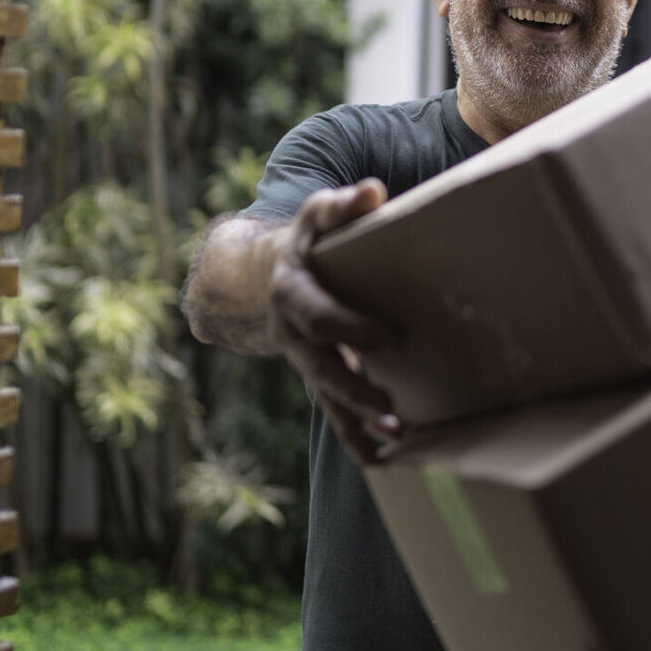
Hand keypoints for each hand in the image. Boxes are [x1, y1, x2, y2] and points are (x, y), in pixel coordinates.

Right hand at [269, 178, 401, 462]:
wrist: (255, 276)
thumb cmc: (306, 241)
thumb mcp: (317, 217)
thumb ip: (343, 206)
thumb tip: (373, 190)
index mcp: (293, 292)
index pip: (321, 314)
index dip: (351, 328)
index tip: (389, 339)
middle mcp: (294, 332)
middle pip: (324, 367)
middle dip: (356, 389)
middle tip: (391, 410)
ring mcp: (303, 358)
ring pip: (328, 394)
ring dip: (359, 421)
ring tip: (395, 440)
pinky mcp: (316, 374)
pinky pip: (332, 409)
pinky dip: (354, 436)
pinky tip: (379, 460)